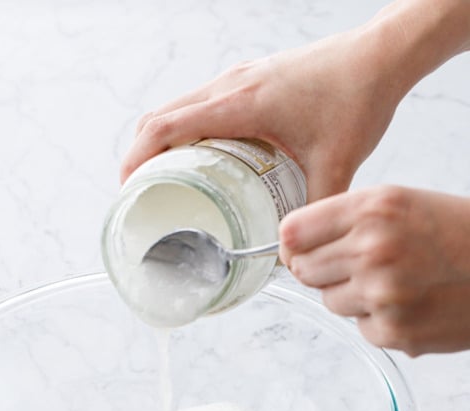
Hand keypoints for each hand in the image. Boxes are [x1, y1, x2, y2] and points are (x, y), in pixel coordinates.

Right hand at [121, 24, 403, 200]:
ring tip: (161, 182)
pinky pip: (200, 104)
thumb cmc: (358, 99)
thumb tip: (292, 257)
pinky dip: (184, 130)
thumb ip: (316, 211)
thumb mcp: (337, 164)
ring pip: (178, 106)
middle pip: (161, 116)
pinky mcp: (249, 78)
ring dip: (160, 141)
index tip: (127, 192)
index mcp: (241, 104)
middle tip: (140, 196)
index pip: (167, 127)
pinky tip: (198, 159)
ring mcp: (238, 78)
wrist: (380, 56)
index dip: (137, 159)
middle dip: (140, 156)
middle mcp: (232, 85)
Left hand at [279, 186, 469, 354]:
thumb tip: (290, 248)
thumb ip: (346, 219)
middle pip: (304, 270)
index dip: (294, 244)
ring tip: (396, 281)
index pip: (293, 233)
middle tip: (359, 265)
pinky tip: (412, 303)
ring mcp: (381, 294)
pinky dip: (380, 319)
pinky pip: (360, 327)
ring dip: (353, 296)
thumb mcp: (401, 202)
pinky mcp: (392, 332)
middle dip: (323, 270)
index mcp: (373, 209)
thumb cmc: (456, 233)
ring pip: (330, 301)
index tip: (301, 249)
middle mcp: (373, 250)